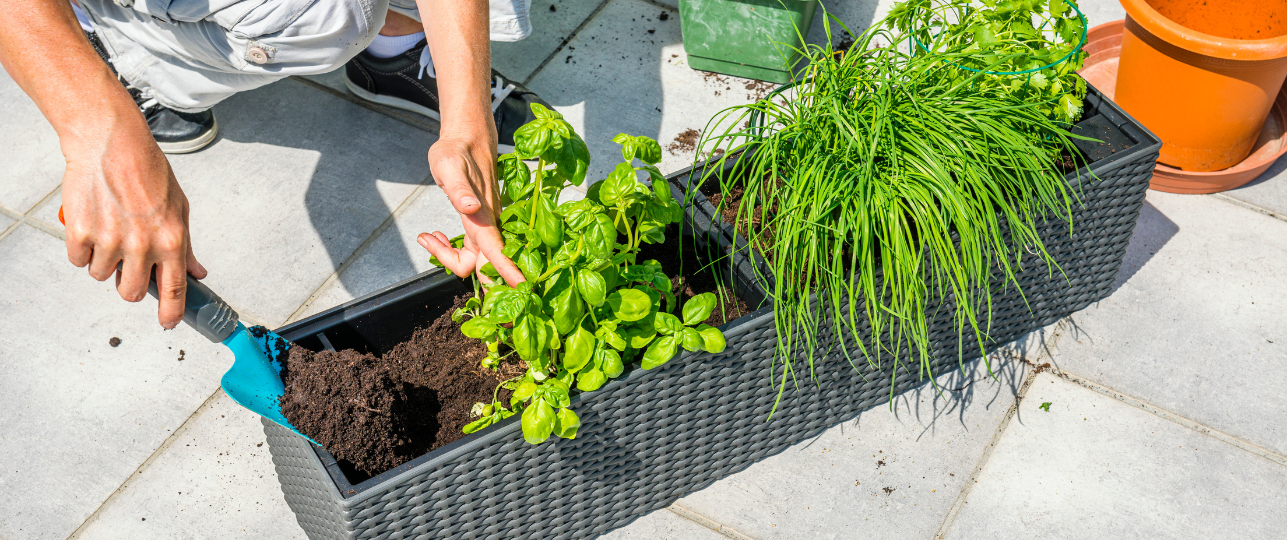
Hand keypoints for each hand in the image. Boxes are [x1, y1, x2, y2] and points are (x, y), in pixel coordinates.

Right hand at [61, 108, 206, 328]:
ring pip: (101, 276)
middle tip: (127, 263)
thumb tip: (196, 272)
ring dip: (103, 261)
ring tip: (110, 230)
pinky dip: (82, 248)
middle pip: (130, 292)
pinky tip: (92, 223)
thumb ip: (186, 245)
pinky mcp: (80, 232)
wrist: (110, 144)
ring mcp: (109, 240)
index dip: (170, 313)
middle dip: (127, 284)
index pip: (174, 290)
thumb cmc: (146, 171)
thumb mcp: (179, 208)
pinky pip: (78, 260)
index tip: (167, 322)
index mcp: (171, 240)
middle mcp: (141, 245)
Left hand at [418, 136, 524, 284]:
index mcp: (483, 217)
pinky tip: (437, 234)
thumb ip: (459, 190)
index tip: (521, 293)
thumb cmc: (455, 151)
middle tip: (431, 241)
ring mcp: (485, 227)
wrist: (468, 139)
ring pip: (473, 260)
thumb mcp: (449, 166)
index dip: (508, 273)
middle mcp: (488, 226)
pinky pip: (469, 250)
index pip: (497, 253)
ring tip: (429, 235)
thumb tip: (469, 207)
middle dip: (455, 266)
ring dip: (448, 256)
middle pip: (480, 266)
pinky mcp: (480, 225)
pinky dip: (449, 250)